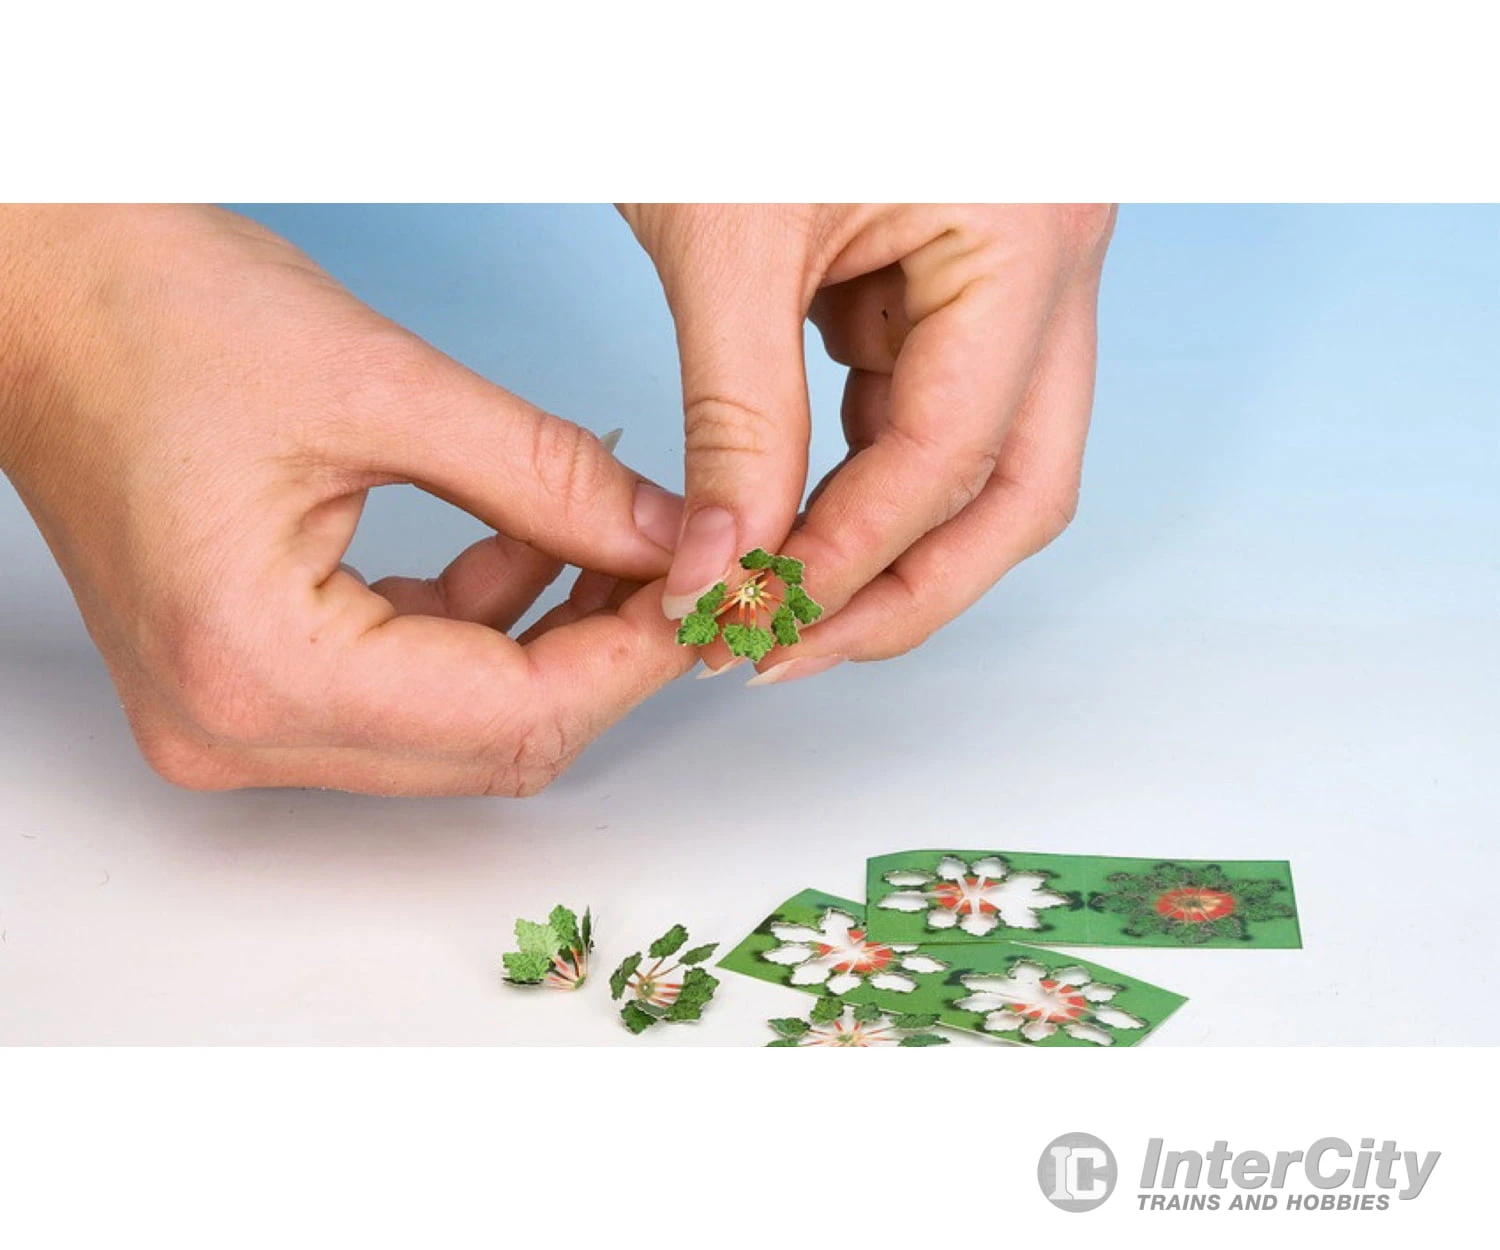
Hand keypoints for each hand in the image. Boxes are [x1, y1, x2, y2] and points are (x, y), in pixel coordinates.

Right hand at [0, 206, 689, 794]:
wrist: (35, 301)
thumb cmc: (150, 316)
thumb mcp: (384, 384)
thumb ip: (549, 475)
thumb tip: (675, 540)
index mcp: (258, 669)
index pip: (513, 713)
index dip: (635, 653)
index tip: (714, 587)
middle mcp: (238, 729)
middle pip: (494, 741)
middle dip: (606, 655)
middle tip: (681, 565)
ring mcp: (237, 719)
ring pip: (462, 724)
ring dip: (552, 640)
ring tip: (611, 534)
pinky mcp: (250, 684)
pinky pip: (410, 690)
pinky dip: (485, 626)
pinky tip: (526, 541)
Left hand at [621, 204, 1114, 679]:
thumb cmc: (734, 53)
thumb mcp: (725, 241)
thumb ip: (736, 420)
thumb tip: (721, 572)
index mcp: (1025, 234)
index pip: (950, 455)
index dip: (848, 556)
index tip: (752, 617)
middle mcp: (1053, 259)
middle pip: (1015, 488)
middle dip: (903, 586)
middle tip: (794, 648)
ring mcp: (1015, 272)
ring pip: (980, 462)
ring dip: (880, 539)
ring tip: (772, 596)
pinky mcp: (956, 278)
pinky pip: (931, 410)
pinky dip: (862, 475)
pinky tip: (786, 517)